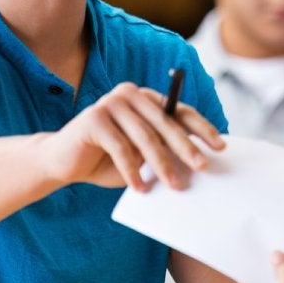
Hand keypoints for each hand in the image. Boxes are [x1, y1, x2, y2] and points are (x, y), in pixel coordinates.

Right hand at [41, 82, 223, 191]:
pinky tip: (140, 188)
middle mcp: (130, 94)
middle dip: (186, 147)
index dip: (202, 128)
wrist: (63, 161)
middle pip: (166, 122)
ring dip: (162, 164)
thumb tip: (198, 162)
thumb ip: (164, 152)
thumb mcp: (141, 156)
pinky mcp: (93, 118)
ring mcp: (110, 103)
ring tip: (174, 186)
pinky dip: (131, 170)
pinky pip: (120, 147)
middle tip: (203, 167)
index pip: (180, 110)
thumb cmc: (108, 160)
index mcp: (146, 98)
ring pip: (145, 136)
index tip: (220, 146)